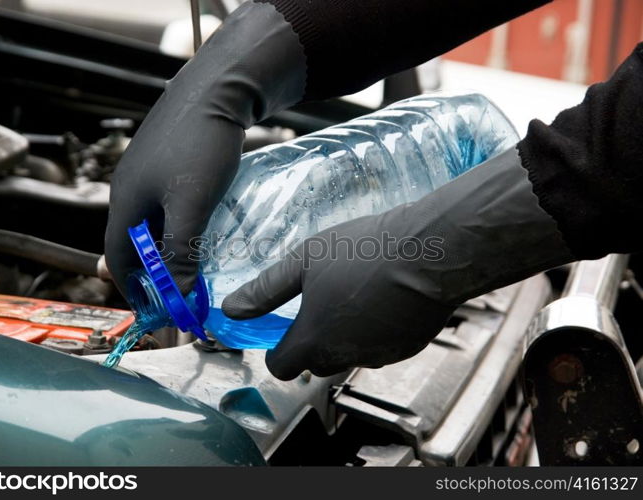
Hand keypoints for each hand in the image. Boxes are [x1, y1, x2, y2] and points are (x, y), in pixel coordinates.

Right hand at [105, 2, 305, 294]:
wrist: (219, 89)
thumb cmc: (201, 146)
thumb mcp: (192, 204)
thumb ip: (182, 250)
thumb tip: (178, 295)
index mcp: (127, 202)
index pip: (119, 257)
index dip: (133, 287)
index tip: (151, 310)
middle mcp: (131, 189)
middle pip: (134, 243)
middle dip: (152, 272)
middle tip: (175, 295)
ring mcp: (149, 174)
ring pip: (153, 224)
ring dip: (168, 249)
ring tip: (191, 270)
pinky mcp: (169, 162)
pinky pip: (167, 206)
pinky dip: (179, 226)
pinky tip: (201, 231)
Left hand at [222, 148, 574, 379]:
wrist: (428, 253)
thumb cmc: (364, 252)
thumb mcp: (303, 261)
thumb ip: (265, 290)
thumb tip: (231, 309)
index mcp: (313, 340)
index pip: (280, 367)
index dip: (275, 351)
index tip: (279, 331)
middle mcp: (344, 357)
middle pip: (314, 364)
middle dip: (309, 343)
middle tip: (316, 306)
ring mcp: (378, 356)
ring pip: (348, 357)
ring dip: (342, 337)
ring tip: (351, 296)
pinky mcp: (406, 348)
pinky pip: (379, 349)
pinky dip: (373, 333)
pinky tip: (379, 300)